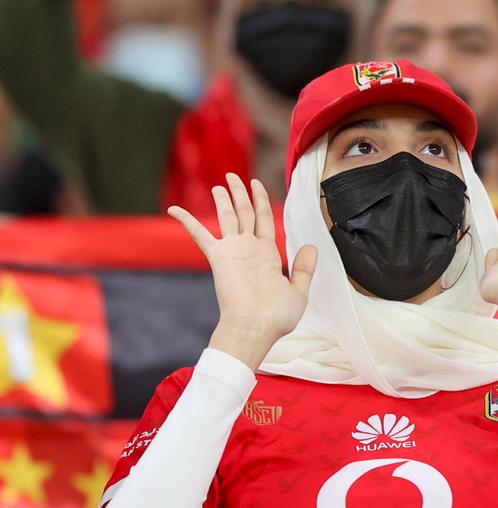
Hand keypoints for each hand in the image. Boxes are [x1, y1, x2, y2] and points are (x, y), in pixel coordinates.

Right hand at [168, 173, 316, 369]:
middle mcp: (249, 249)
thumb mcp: (299, 291)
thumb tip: (311, 245)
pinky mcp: (218, 257)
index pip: (264, 219)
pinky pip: (200, 234)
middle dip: (240, 193)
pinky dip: (187, 220)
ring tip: (220, 184)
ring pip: (227, 216)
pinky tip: (175, 209)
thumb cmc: (276, 317)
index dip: (261, 200)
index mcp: (268, 254)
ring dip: (223, 199)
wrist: (255, 328)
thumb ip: (304, 268)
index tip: (256, 183)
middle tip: (233, 176)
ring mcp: (233, 251)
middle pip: (245, 212)